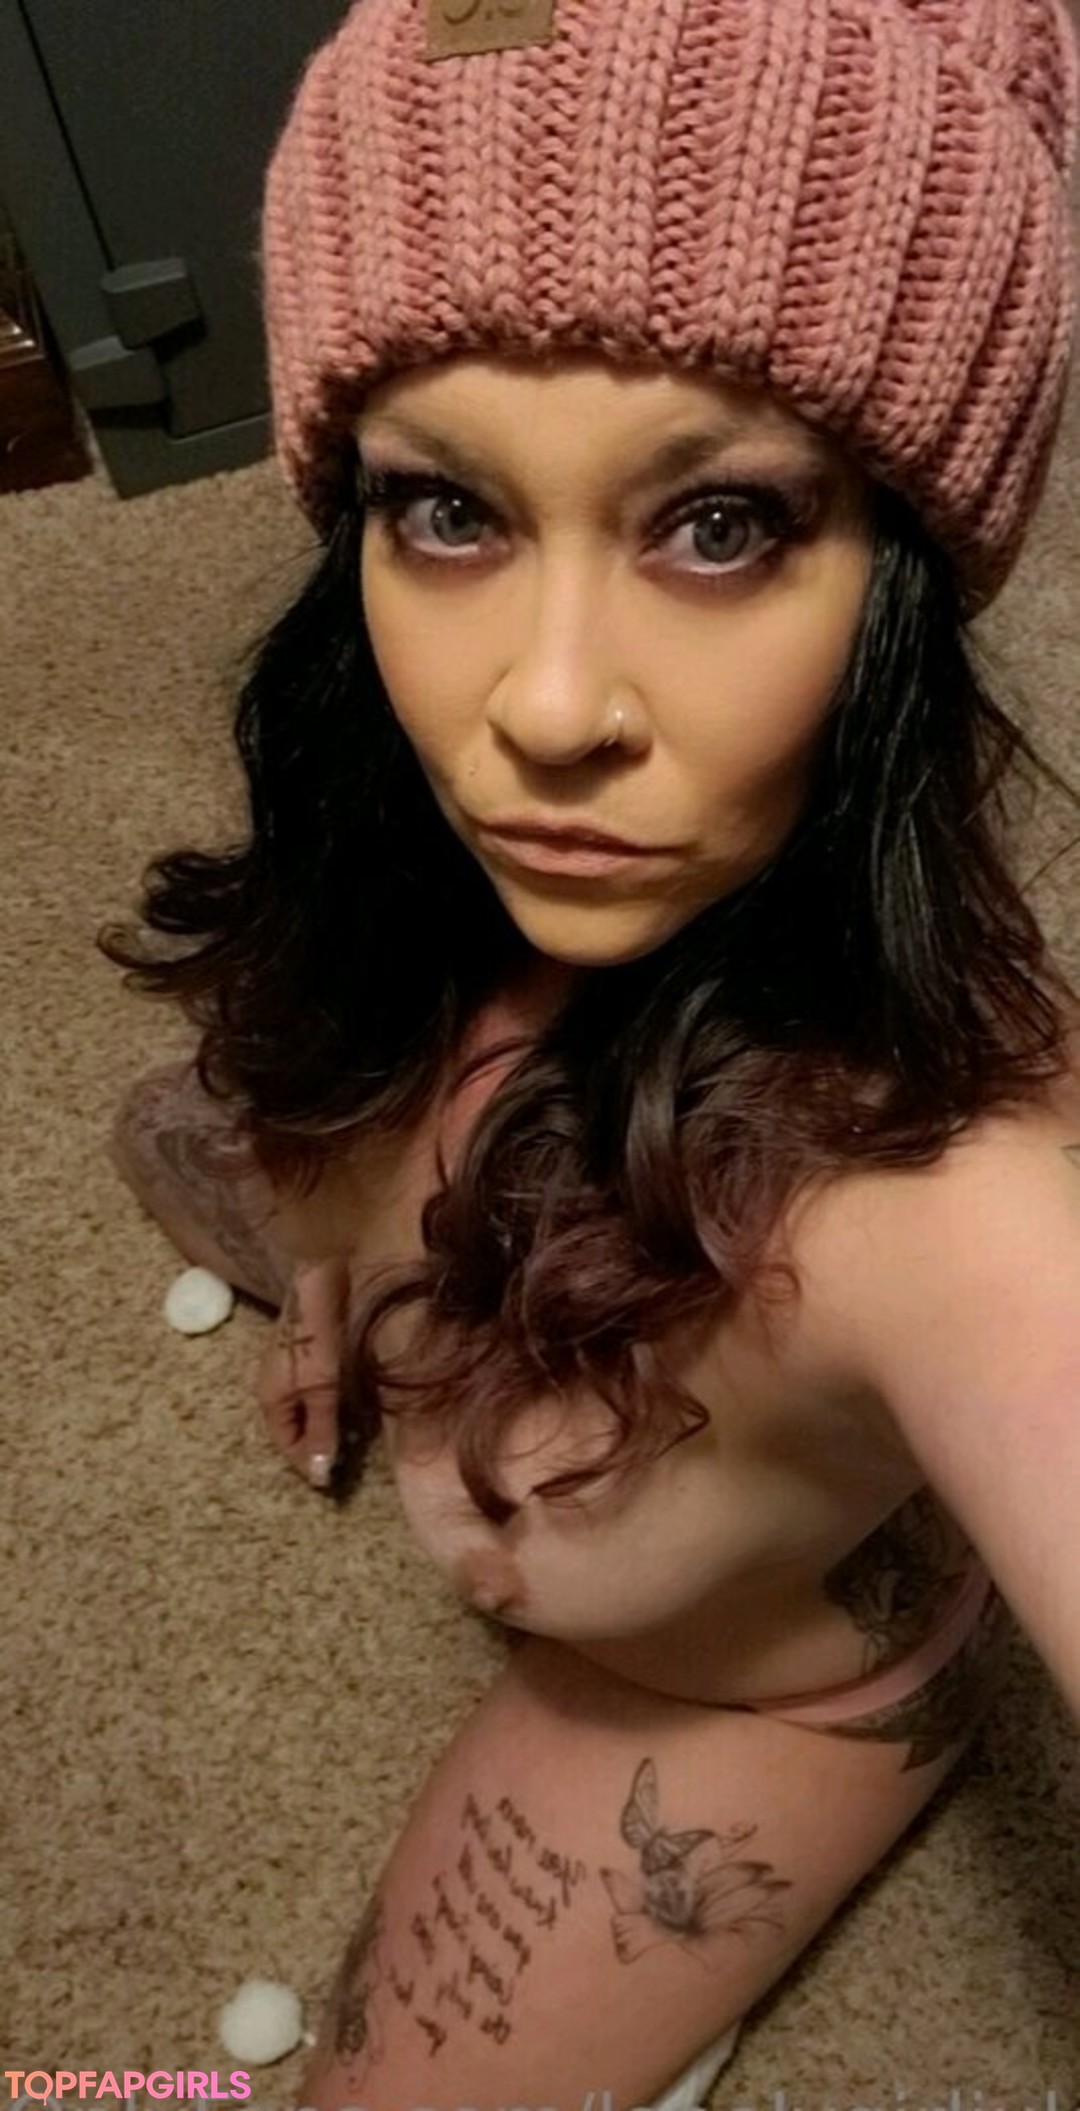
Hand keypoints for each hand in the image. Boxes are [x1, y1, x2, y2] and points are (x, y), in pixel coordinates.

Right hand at [256, 1256, 350, 1487]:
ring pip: (311, 1407)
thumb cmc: (319, 1331)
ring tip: (357, 1434)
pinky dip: (336, 1401)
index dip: (308, 1463)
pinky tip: (357, 1401)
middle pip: (296, 1427)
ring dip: (331, 1423)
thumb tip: (319, 1474)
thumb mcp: (323, 1386)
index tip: (334, 1481)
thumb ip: (322, 1428)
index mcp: (271, 1396)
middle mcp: (278, 1383)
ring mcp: (295, 1366)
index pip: (286, 1445)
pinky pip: (321, 1388)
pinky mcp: (313, 1350)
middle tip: (349, 1458)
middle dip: (320, 1444)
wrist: (327, 1271)